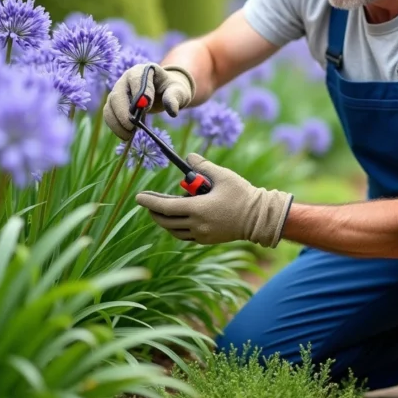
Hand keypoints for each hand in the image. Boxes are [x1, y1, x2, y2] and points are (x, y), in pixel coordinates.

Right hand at [103, 62, 195, 140]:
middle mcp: (127, 78)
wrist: (165, 91)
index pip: (136, 79)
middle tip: (132, 127)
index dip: (139, 94)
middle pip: (118, 94)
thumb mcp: (178, 91)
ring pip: (110, 106)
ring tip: (128, 136)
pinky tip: (125, 135)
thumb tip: (172, 112)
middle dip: (123, 113)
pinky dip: (115, 126)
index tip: (146, 109)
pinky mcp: (115, 102)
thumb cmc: (172, 89)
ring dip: (117, 122)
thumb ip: (175, 98)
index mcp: (143, 71)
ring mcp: (119, 90)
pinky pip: (109, 113)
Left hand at [136, 153, 293, 247]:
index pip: (165, 206)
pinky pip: (185, 236)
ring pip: (173, 230)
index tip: (138, 197)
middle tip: (148, 201)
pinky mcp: (207, 240)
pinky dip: (177, 228)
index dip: (149, 201)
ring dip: (165, 220)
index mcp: (198, 209)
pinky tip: (178, 219)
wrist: (259, 218)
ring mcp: (202, 234)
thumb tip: (188, 157)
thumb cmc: (242, 194)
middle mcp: (197, 225)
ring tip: (162, 209)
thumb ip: (203, 166)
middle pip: (166, 220)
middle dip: (154, 211)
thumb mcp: (223, 175)